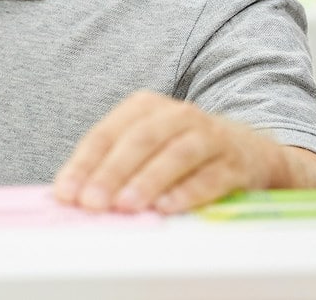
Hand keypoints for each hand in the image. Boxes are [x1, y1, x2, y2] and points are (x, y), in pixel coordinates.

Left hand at [51, 91, 292, 214]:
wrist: (249, 150)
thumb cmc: (182, 150)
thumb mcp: (146, 145)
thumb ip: (112, 164)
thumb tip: (72, 195)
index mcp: (144, 107)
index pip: (106, 133)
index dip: (84, 164)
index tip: (66, 192)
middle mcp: (176, 115)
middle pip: (138, 141)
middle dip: (111, 173)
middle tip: (92, 202)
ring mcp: (208, 136)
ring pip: (174, 155)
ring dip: (147, 182)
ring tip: (126, 206)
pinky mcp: (234, 162)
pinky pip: (210, 177)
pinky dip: (187, 193)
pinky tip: (168, 208)